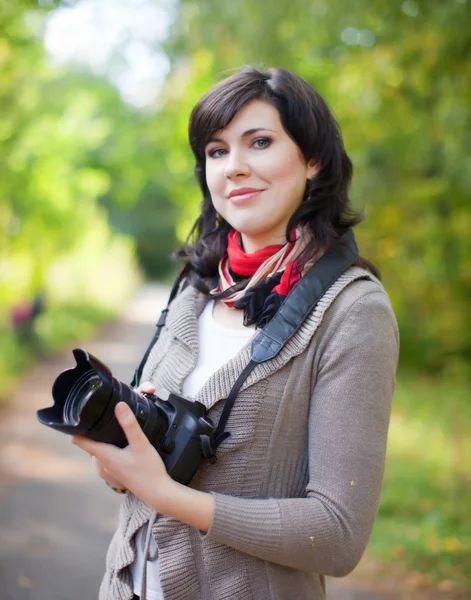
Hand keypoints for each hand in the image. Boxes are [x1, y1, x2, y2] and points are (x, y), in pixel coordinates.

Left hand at [71, 391, 176, 509]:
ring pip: (99, 445)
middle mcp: (104, 461)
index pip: (79, 440)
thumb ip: (130, 425)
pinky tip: (120, 434)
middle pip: (88, 441)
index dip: (73, 427)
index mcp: (104, 455)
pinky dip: (109, 440)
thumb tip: (119, 405)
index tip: (73, 412)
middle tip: (91, 408)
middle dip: (88, 426)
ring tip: (104, 417)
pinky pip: (108, 450)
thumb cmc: (149, 471)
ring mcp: (111, 466)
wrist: (158, 493)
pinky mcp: (119, 467)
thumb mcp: (141, 444)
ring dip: (99, 433)